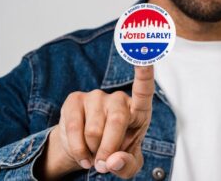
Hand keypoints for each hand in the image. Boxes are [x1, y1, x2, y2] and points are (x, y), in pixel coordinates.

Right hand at [37, 66, 154, 178]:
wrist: (87, 150)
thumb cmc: (115, 152)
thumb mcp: (128, 165)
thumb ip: (126, 165)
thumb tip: (112, 160)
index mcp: (139, 109)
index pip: (144, 89)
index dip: (145, 73)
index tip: (146, 55)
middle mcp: (118, 98)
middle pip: (116, 121)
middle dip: (109, 149)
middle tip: (104, 164)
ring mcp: (96, 96)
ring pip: (94, 131)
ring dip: (93, 151)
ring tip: (95, 152)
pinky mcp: (75, 99)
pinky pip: (74, 130)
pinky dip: (78, 150)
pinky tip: (83, 154)